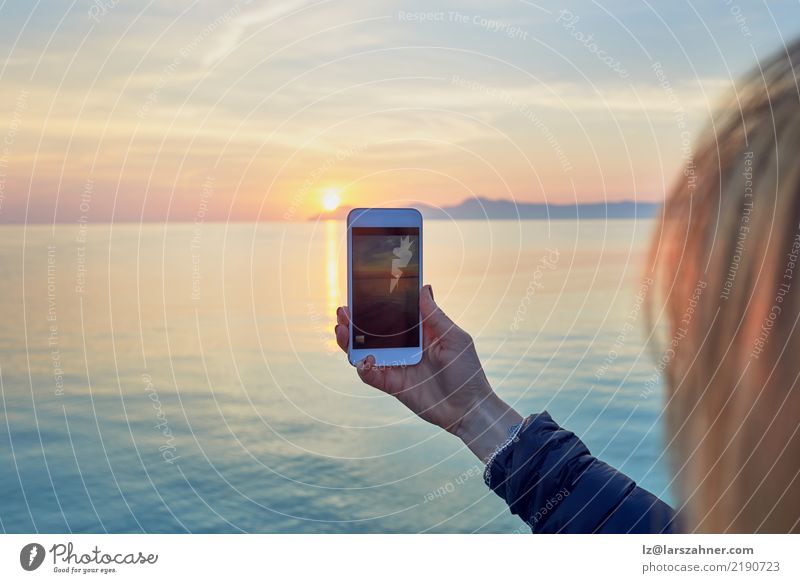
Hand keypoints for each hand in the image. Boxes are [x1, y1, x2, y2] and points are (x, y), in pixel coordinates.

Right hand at [334, 285, 521, 460]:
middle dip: (355, 321)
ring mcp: (396, 366)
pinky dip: (363, 367)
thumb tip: (423, 288)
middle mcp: (404, 347)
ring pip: (366, 351)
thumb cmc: (468, 372)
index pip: (393, 314)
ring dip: (350, 341)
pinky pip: (370, 375)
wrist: (469, 409)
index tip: (363, 291)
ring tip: (340, 329)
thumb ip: (435, 316)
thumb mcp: (455, 339)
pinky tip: (365, 359)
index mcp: (419, 332)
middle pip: (373, 331)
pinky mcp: (392, 385)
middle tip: (343, 310)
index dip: (377, 304)